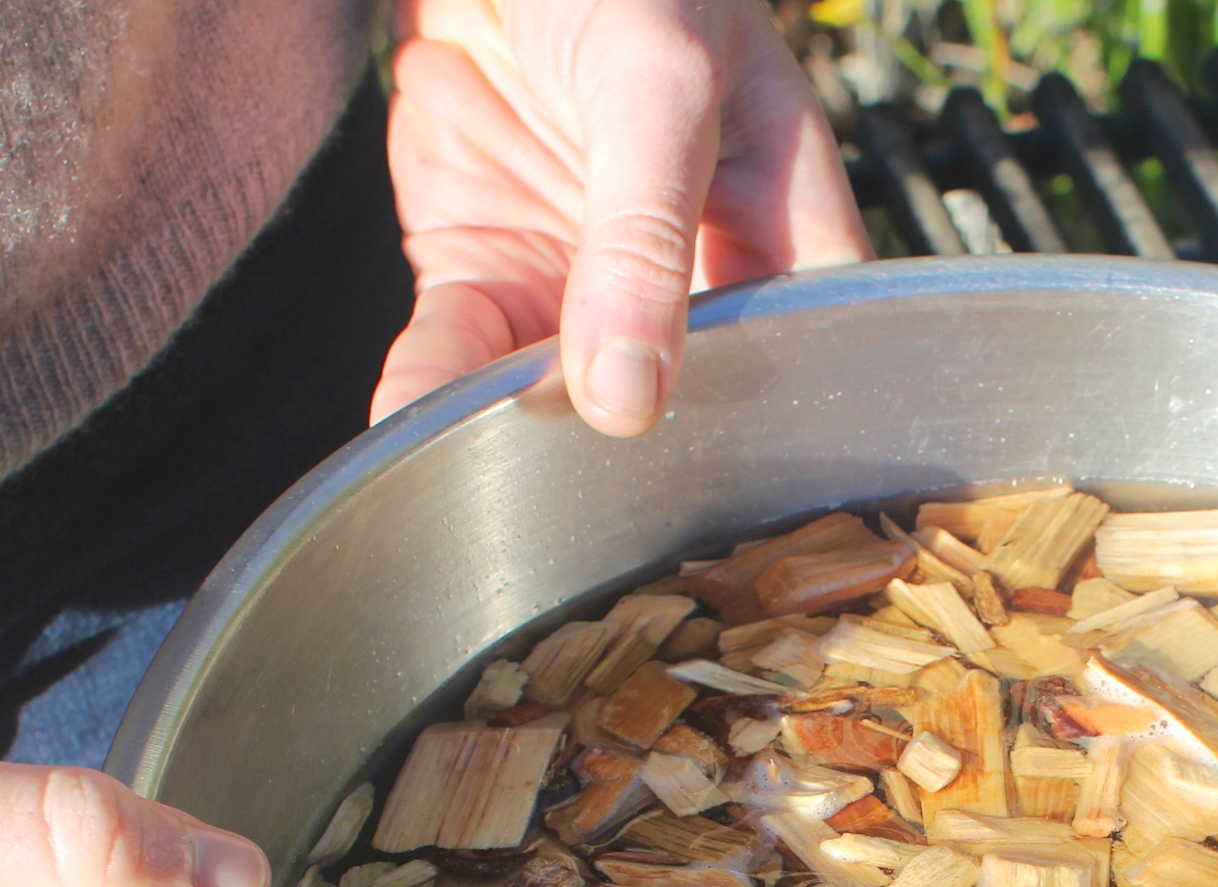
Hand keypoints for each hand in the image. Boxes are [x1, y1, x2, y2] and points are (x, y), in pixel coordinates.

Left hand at [374, 0, 869, 428]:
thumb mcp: (658, 85)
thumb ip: (647, 240)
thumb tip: (629, 397)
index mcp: (782, 235)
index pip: (799, 363)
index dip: (767, 431)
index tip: (708, 470)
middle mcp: (690, 277)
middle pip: (677, 404)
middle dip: (627, 445)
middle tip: (582, 470)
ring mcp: (585, 283)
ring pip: (561, 392)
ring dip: (516, 425)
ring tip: (484, 444)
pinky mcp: (491, 273)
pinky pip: (467, 349)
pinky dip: (437, 381)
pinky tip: (417, 407)